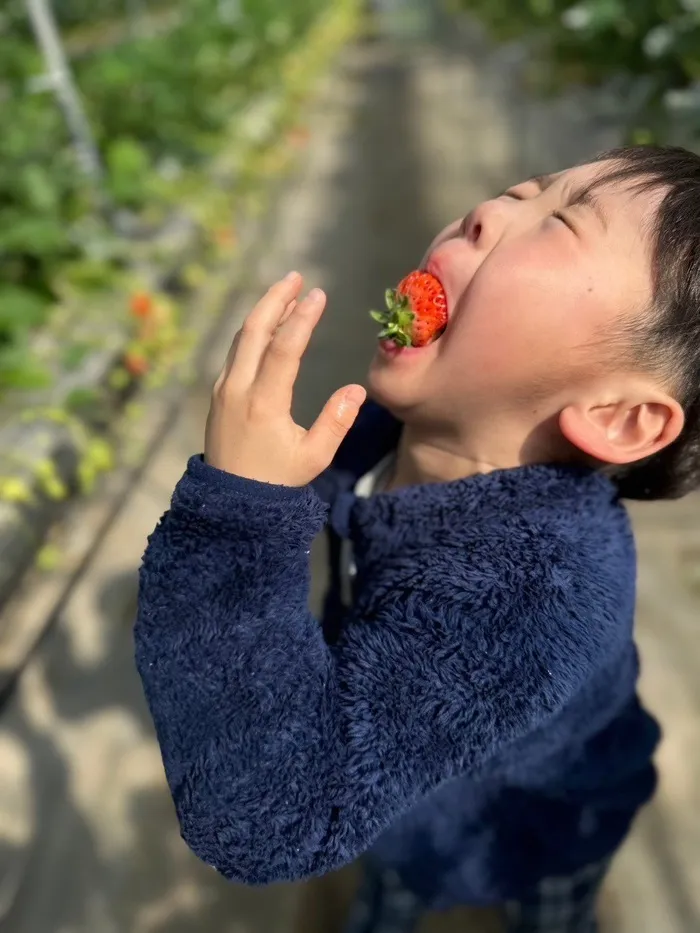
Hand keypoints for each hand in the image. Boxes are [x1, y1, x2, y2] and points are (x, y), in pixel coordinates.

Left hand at [205, 272, 366, 485]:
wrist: (229, 502)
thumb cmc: (277, 481)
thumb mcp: (314, 458)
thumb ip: (336, 422)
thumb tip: (357, 390)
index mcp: (264, 403)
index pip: (284, 349)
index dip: (302, 319)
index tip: (319, 294)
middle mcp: (238, 389)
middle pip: (254, 330)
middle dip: (275, 299)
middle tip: (297, 277)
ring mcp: (224, 389)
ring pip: (242, 338)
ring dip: (264, 312)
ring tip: (286, 293)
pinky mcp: (219, 394)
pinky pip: (236, 351)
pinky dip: (253, 331)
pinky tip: (268, 325)